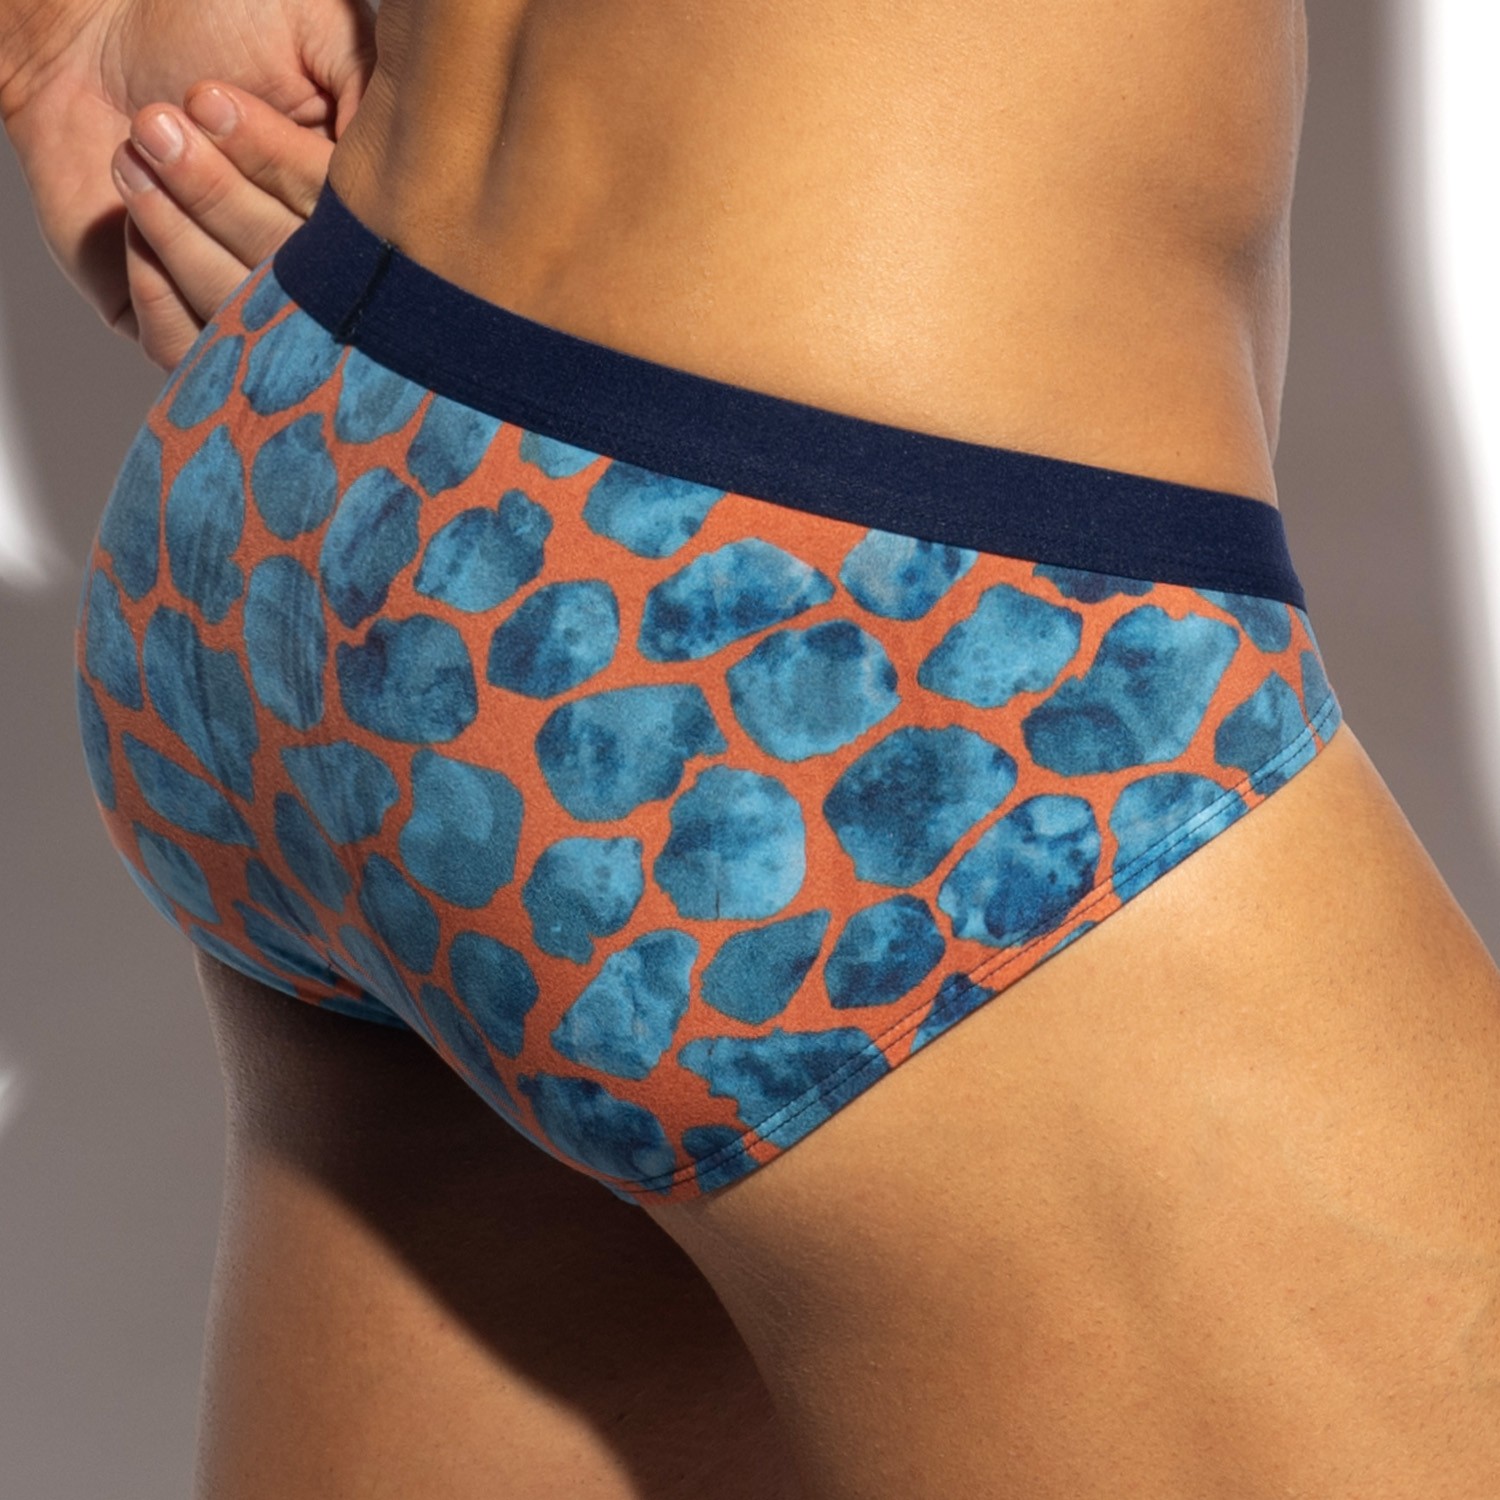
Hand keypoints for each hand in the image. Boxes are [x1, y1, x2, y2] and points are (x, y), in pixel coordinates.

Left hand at [0, 0, 373, 348]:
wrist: (93, 31)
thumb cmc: (209, 18)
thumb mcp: (321, 28)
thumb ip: (378, 91)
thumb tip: (406, 171)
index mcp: (362, 212)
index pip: (354, 236)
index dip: (286, 174)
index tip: (216, 103)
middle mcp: (320, 271)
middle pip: (298, 288)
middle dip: (219, 198)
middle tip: (163, 122)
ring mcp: (257, 311)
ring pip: (241, 323)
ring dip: (176, 230)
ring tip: (138, 148)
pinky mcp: (189, 335)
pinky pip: (184, 351)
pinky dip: (152, 282)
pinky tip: (132, 217)